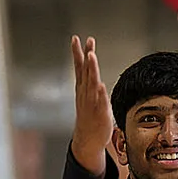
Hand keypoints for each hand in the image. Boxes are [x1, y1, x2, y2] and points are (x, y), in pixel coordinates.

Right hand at [70, 35, 113, 174]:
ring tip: (92, 56)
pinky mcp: (100, 113)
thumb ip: (89, 82)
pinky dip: (100, 94)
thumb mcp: (88, 96)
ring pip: (92, 83)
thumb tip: (90, 68)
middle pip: (86, 71)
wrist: (88, 139)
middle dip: (86, 56)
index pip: (80, 67)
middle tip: (87, 42)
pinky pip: (100, 102)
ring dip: (91, 69)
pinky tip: (101, 85)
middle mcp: (85, 93)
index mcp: (83, 88)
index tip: (77, 38)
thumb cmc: (90, 117)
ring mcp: (92, 103)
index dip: (79, 53)